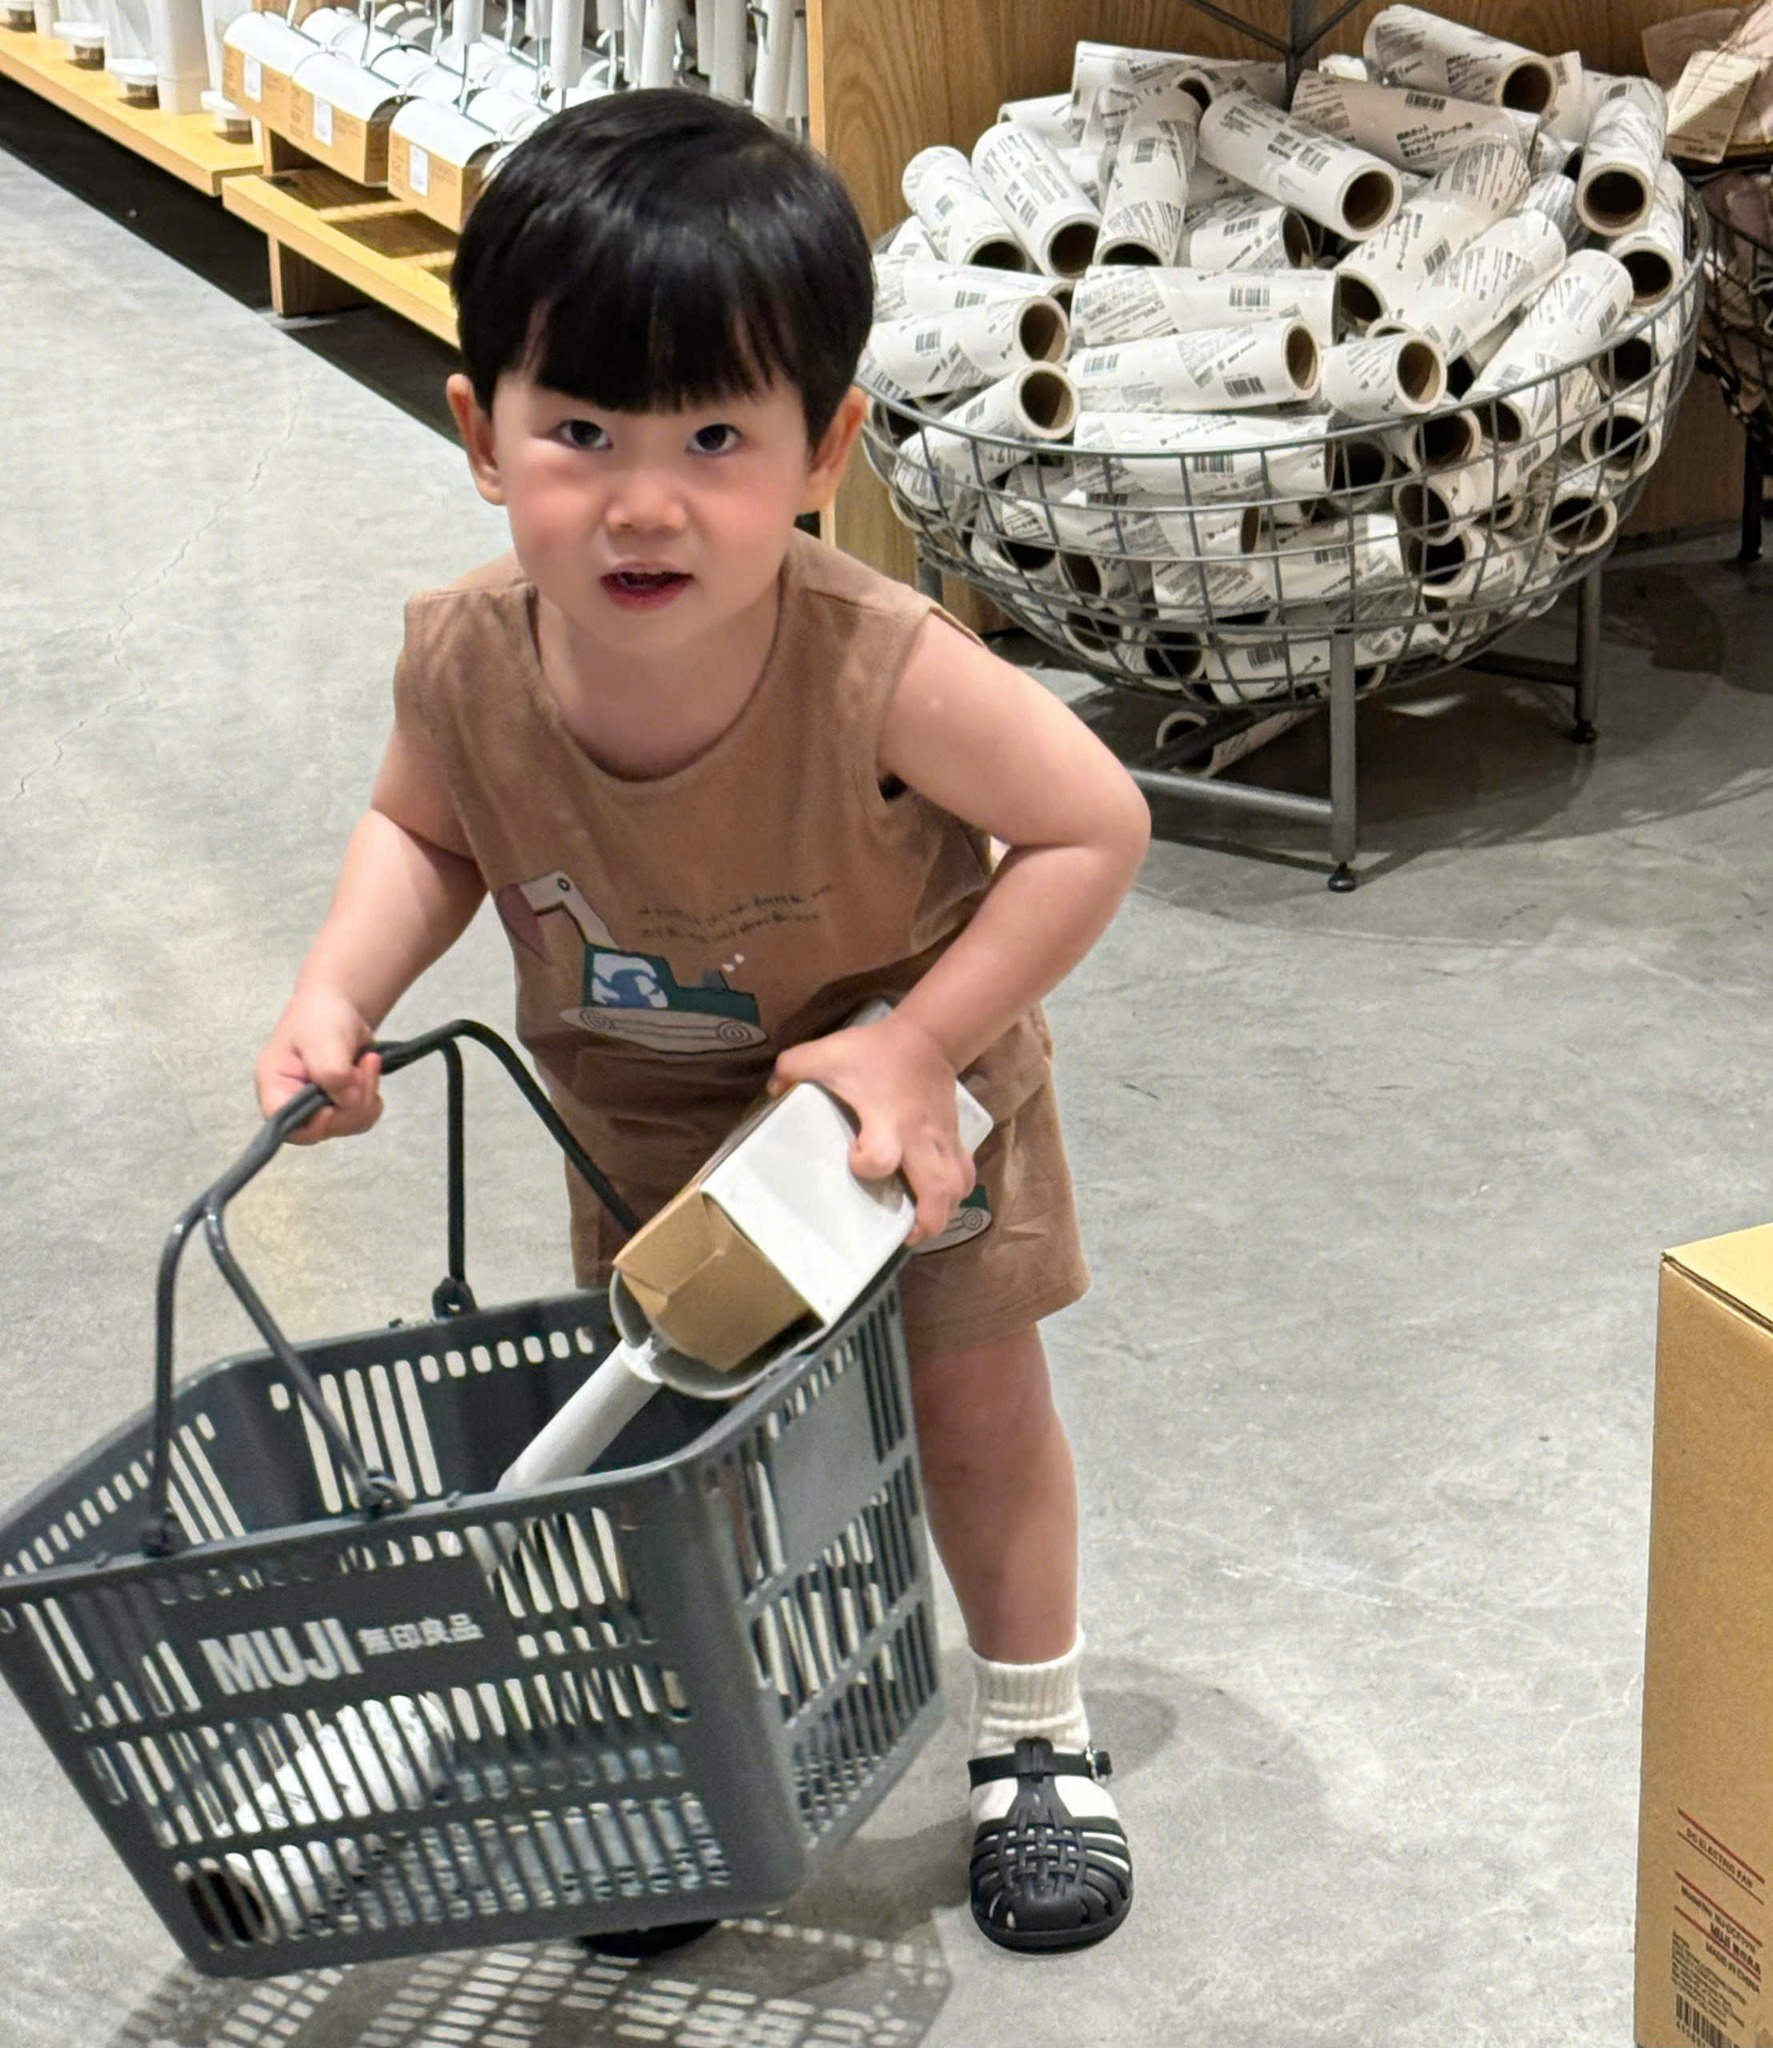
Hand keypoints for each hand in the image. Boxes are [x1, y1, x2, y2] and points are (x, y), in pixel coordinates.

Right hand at [254, 987, 382, 1144]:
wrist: (336, 1005)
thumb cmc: (319, 1017)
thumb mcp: (323, 1039)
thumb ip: (330, 1072)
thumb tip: (348, 1102)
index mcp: (274, 1086)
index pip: (284, 1124)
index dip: (312, 1125)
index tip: (333, 1105)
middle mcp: (291, 1104)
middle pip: (323, 1128)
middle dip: (352, 1100)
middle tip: (365, 1065)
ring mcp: (316, 1108)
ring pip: (347, 1124)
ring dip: (367, 1095)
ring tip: (368, 1062)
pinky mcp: (338, 1106)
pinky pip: (362, 1118)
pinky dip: (372, 1097)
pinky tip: (369, 1071)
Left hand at [771, 1014, 973, 1244]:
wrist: (927, 1037)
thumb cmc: (875, 1050)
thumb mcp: (828, 1052)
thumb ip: (793, 1067)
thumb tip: (773, 1091)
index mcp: (887, 1120)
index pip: (880, 1158)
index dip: (866, 1165)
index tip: (853, 1158)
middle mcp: (918, 1138)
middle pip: (936, 1190)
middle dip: (926, 1221)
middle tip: (905, 1236)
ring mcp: (941, 1141)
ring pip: (956, 1188)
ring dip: (943, 1213)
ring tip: (921, 1226)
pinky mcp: (955, 1139)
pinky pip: (966, 1174)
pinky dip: (957, 1194)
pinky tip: (940, 1201)